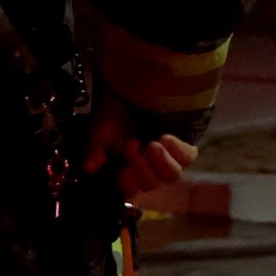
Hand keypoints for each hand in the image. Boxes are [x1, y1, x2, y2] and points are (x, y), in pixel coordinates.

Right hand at [72, 94, 196, 210]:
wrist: (135, 87)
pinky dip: (177, 151)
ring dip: (161, 163)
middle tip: (132, 144)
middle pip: (151, 184)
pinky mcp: (184, 148)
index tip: (123, 169)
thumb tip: (88, 167)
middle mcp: (149, 168)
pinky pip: (187, 158)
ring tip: (153, 144)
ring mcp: (168, 159)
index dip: (128, 183)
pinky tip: (165, 137)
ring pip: (171, 176)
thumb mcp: (101, 129)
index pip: (130, 189)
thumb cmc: (116, 111)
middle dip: (141, 167)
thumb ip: (95, 149)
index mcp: (126, 169)